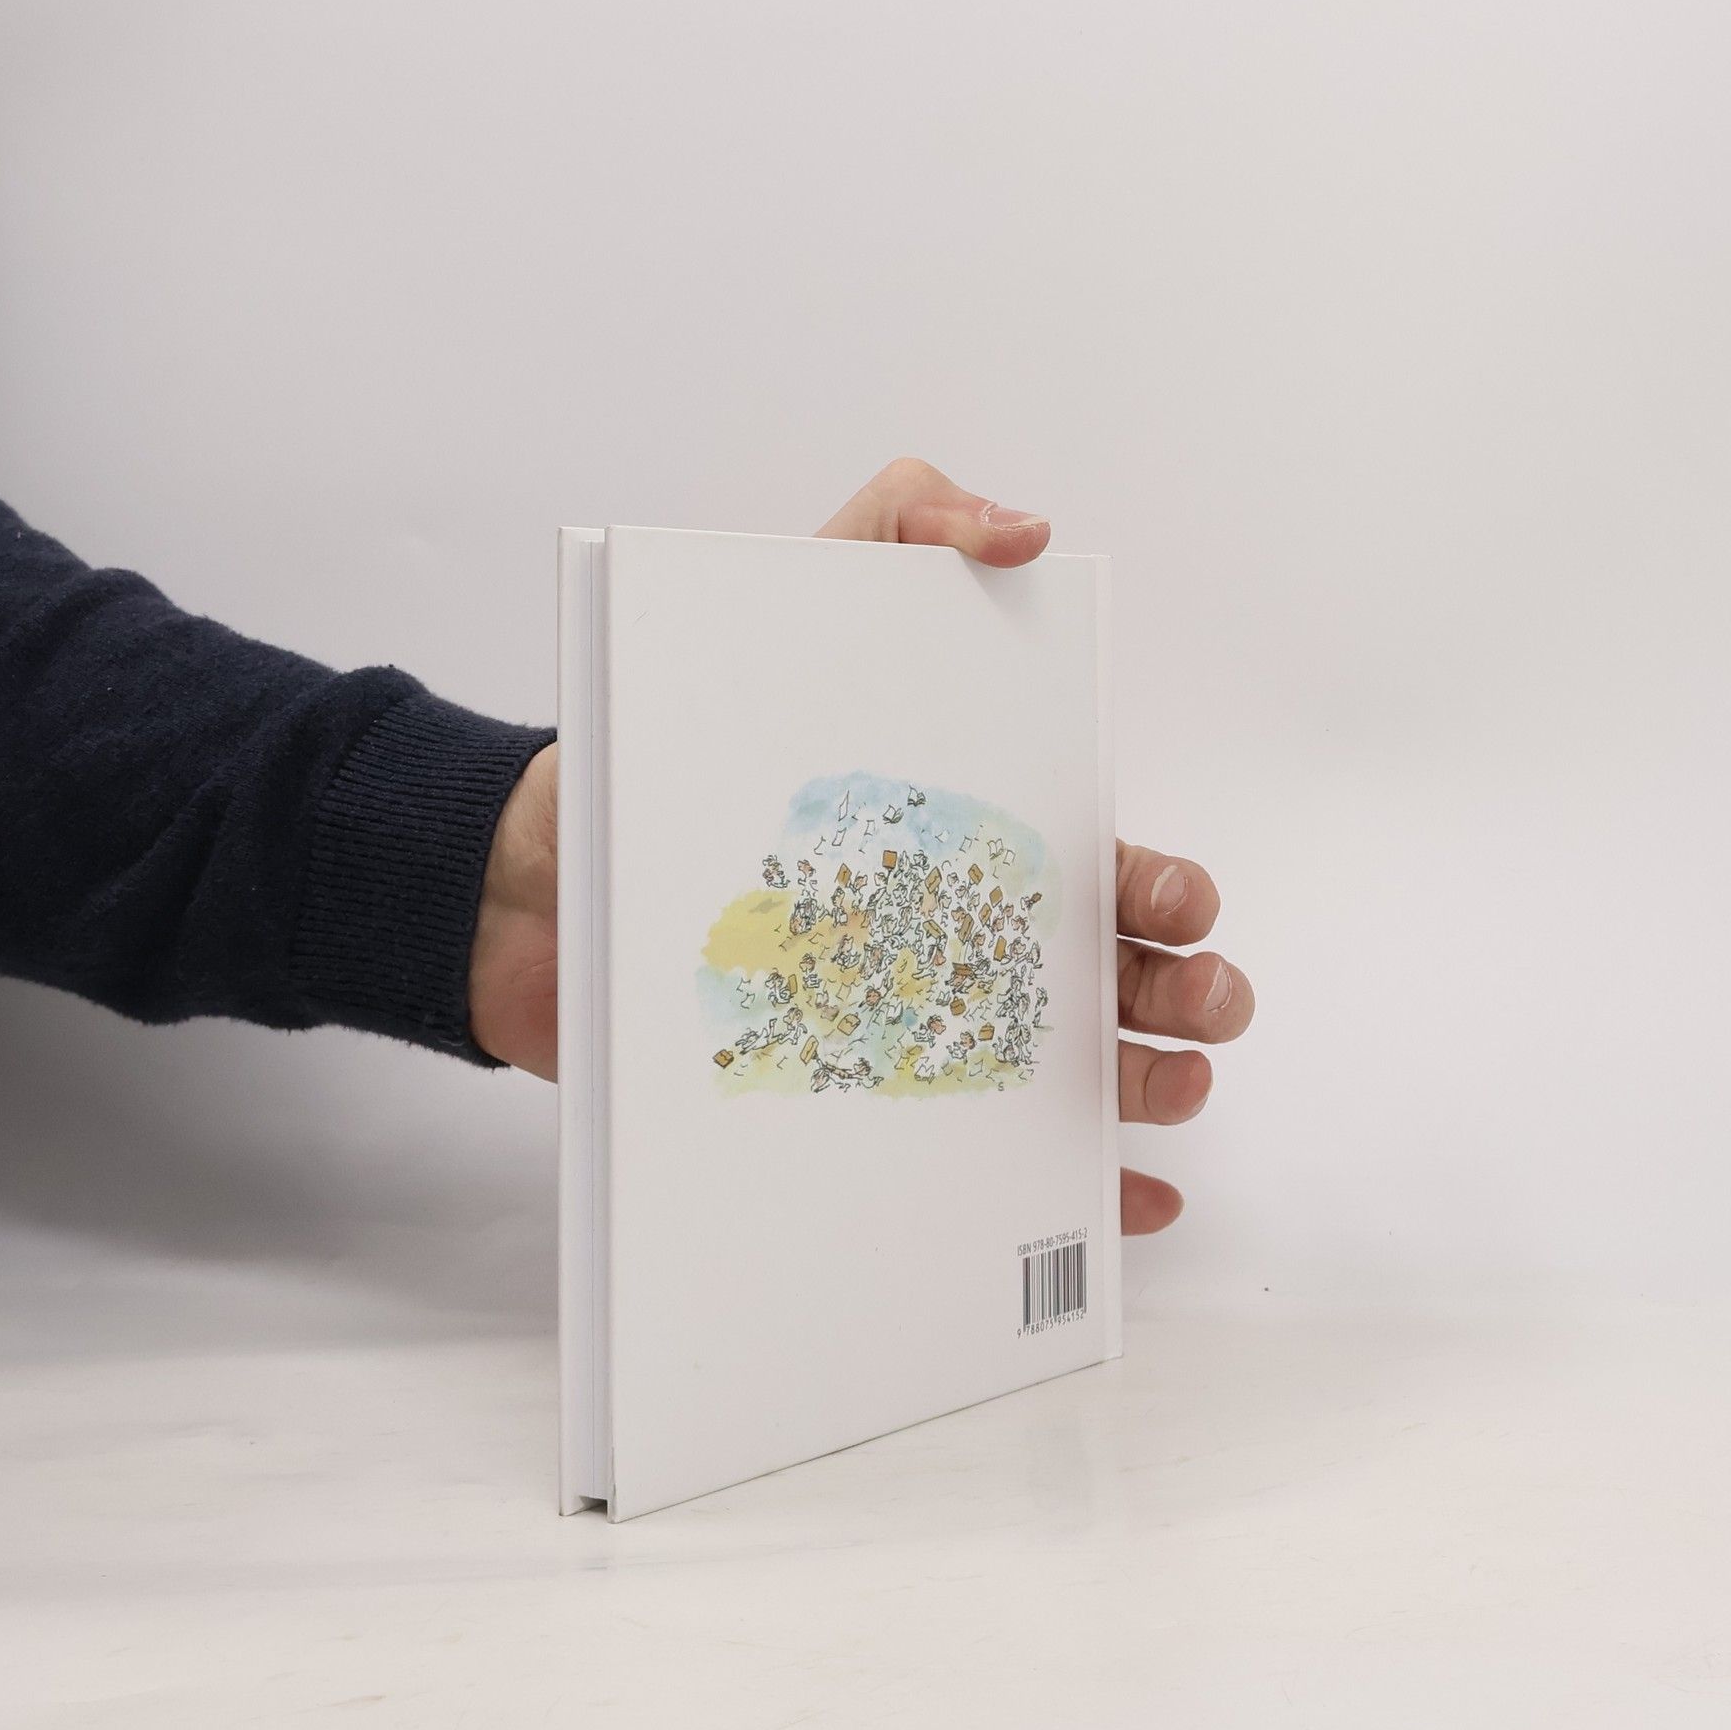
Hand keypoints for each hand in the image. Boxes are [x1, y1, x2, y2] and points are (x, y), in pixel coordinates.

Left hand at [469, 458, 1253, 1234]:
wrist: (536, 880)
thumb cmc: (684, 742)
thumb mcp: (796, 595)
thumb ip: (904, 522)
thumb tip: (1030, 532)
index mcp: (981, 845)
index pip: (1113, 871)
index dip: (1168, 890)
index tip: (1168, 902)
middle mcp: (968, 944)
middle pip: (1122, 978)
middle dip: (1190, 990)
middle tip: (1194, 1000)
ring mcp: (921, 1031)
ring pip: (1080, 1074)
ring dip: (1154, 1087)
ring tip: (1169, 1090)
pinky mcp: (860, 1106)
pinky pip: (986, 1165)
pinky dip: (1074, 1194)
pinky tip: (1126, 1208)